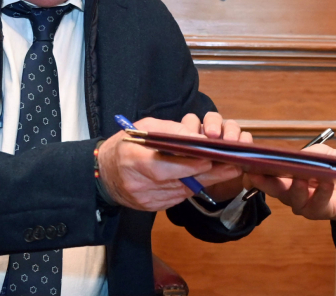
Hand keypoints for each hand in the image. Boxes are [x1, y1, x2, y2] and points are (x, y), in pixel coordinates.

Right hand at [97, 115, 241, 210]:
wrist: (103, 172)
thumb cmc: (126, 144)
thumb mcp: (144, 128)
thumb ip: (170, 130)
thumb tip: (198, 137)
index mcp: (133, 160)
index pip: (164, 168)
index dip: (188, 166)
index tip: (210, 159)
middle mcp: (138, 184)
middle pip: (178, 182)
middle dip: (208, 175)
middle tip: (232, 166)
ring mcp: (144, 199)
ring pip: (182, 192)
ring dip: (204, 181)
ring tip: (226, 170)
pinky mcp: (150, 207)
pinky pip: (177, 198)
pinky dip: (191, 187)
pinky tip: (204, 179)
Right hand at [245, 144, 335, 235]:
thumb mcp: (322, 155)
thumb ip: (308, 153)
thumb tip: (297, 156)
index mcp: (288, 179)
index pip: (267, 178)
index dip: (255, 174)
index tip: (247, 166)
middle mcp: (293, 194)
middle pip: (275, 190)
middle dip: (265, 182)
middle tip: (258, 173)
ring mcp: (307, 205)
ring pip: (294, 200)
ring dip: (296, 188)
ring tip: (300, 178)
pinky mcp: (324, 211)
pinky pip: (319, 205)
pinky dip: (322, 193)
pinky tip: (326, 182)